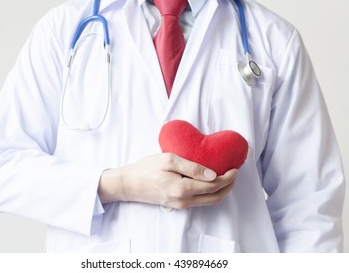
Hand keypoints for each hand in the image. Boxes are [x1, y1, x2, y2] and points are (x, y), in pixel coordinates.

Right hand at [98, 153, 237, 208]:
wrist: (128, 184)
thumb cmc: (146, 169)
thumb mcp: (169, 160)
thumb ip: (192, 167)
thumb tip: (213, 175)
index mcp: (182, 189)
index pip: (214, 186)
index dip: (228, 177)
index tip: (235, 167)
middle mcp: (184, 201)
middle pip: (215, 197)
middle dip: (229, 186)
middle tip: (234, 173)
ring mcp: (180, 205)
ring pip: (209, 201)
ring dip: (221, 190)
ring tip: (226, 176)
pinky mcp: (177, 205)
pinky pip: (200, 201)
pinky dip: (210, 193)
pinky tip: (210, 182)